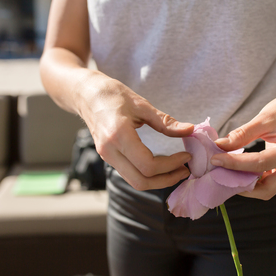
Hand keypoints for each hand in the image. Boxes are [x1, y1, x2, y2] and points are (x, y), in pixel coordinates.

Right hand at [79, 76, 193, 190]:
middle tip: (185, 170)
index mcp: (119, 136)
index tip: (186, 156)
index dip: (171, 165)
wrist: (85, 93)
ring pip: (134, 182)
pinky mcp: (108, 157)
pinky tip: (162, 165)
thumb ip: (166, 122)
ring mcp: (107, 156)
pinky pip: (130, 174)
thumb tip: (190, 130)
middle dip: (166, 180)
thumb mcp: (142, 105)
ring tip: (177, 170)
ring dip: (158, 181)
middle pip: (141, 181)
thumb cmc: (112, 94)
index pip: (148, 165)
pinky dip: (148, 175)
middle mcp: (110, 151)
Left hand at [210, 84, 275, 199]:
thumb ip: (242, 134)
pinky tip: (236, 172)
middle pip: (268, 188)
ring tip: (225, 173)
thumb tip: (219, 146)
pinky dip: (252, 180)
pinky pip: (268, 182)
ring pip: (268, 189)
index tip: (216, 160)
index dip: (236, 164)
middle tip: (220, 174)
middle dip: (242, 184)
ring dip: (246, 185)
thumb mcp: (264, 117)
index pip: (262, 163)